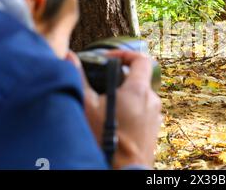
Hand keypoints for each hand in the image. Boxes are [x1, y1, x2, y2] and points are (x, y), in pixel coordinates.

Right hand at [66, 50, 161, 168]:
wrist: (124, 172)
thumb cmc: (106, 141)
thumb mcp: (87, 106)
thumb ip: (79, 77)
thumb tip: (70, 56)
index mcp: (139, 91)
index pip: (141, 59)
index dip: (124, 53)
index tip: (108, 59)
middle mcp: (152, 100)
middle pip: (138, 78)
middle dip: (118, 78)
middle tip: (100, 86)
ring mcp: (155, 116)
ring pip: (139, 96)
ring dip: (123, 96)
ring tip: (104, 107)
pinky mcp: (154, 129)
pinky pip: (142, 111)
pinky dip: (129, 110)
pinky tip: (114, 122)